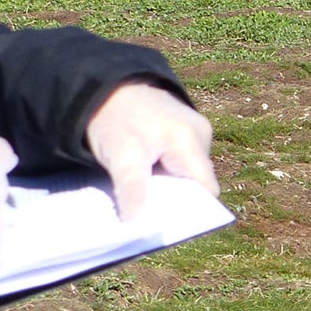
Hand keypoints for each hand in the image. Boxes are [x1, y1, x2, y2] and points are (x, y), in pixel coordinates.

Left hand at [85, 82, 217, 219]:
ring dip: (168, 187)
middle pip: (197, 183)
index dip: (191, 212)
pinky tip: (145, 178)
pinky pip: (180, 162)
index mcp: (191, 140)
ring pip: (188, 174)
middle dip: (176, 201)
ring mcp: (194, 132)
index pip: (206, 190)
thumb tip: (136, 223)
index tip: (166, 226)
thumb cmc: (115, 117)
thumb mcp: (121, 154)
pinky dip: (164, 174)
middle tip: (148, 214)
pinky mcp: (183, 132)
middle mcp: (200, 135)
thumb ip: (132, 188)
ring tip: (143, 195)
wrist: (104, 84)